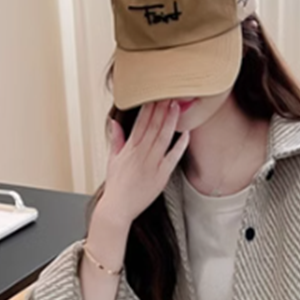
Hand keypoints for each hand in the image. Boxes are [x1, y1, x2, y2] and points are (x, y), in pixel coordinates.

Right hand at [95, 100, 189, 229]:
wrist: (118, 208)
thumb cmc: (116, 186)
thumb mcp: (113, 160)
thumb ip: (116, 140)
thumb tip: (114, 123)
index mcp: (130, 148)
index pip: (141, 122)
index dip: (149, 106)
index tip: (156, 93)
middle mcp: (141, 153)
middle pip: (153, 125)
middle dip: (161, 108)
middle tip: (170, 91)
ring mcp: (152, 164)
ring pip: (162, 137)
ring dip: (170, 121)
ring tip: (177, 105)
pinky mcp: (160, 176)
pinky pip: (172, 158)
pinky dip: (179, 146)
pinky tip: (186, 134)